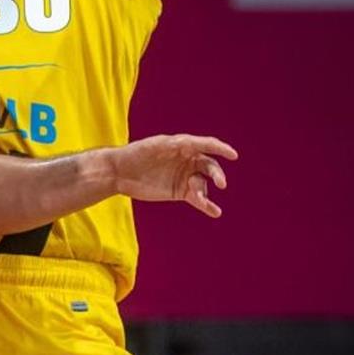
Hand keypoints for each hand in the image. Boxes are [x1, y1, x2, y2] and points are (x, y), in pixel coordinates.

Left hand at [111, 135, 237, 217]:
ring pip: (203, 184)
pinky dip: (207, 205)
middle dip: (217, 174)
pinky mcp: (180, 192)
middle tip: (221, 183)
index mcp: (183, 145)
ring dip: (205, 192)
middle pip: (209, 166)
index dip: (221, 149)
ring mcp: (185, 177)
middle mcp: (187, 160)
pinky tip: (215, 212)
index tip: (233, 155)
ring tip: (200, 199)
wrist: (120, 172)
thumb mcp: (155, 146)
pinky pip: (198, 198)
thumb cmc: (137, 153)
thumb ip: (173, 146)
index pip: (207, 145)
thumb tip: (188, 143)